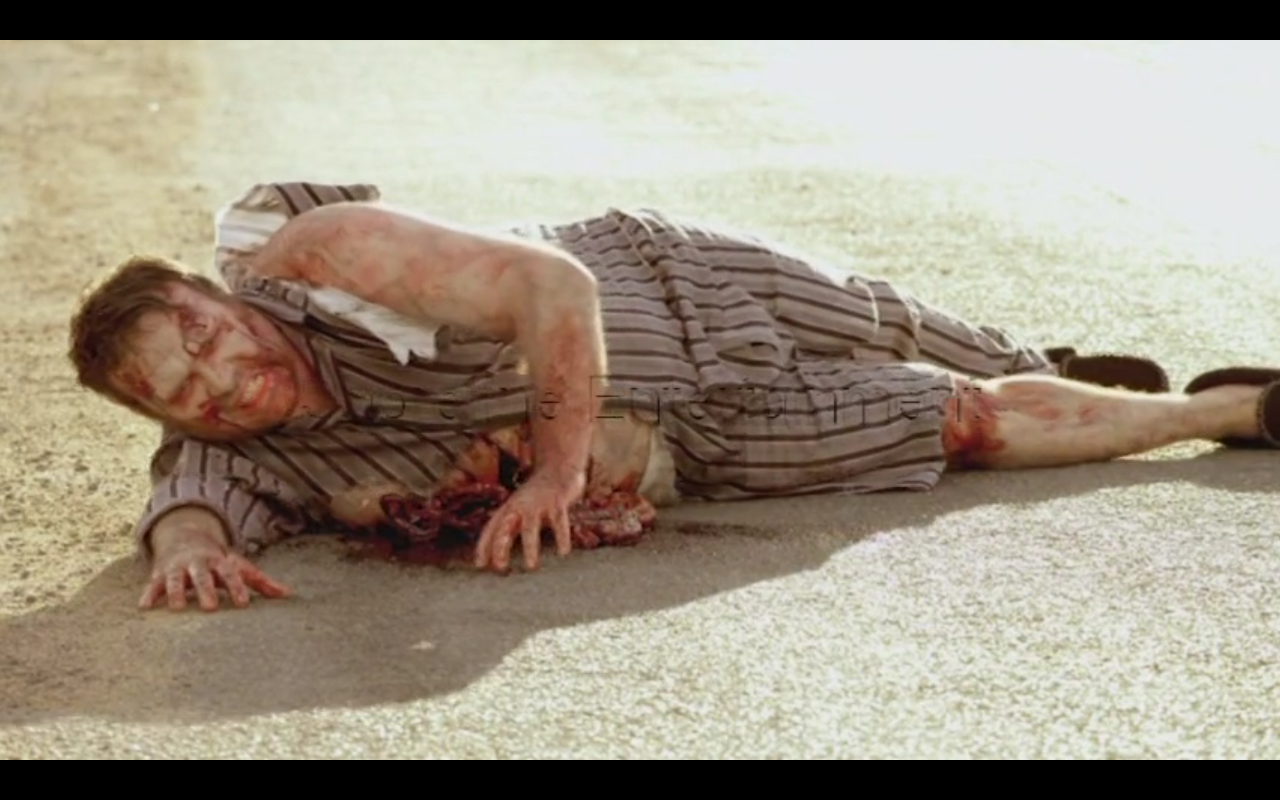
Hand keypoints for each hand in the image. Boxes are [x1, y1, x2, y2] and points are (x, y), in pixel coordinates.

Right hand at [140, 522, 290, 611]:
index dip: (237, 588)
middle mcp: (198, 563)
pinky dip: (148, 594)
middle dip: (206, 590)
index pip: (230, 575)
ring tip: (177, 608)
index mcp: (220, 562)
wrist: (185, 535)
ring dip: (176, 592)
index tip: (242, 604)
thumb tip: (288, 595)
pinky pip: (153, 585)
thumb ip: (260, 581)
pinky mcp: (160, 574)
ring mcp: (177, 568)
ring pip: (175, 580)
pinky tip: (144, 607)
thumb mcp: (238, 565)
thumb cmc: (217, 559)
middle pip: (202, 577)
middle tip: (211, 608)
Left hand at [474, 469, 584, 572]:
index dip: (484, 545)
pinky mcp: (558, 502)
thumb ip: (511, 527)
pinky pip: (559, 522)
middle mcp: (521, 505)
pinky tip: (563, 552)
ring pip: (531, 527)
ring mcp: (539, 504)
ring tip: (531, 566)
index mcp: (509, 507)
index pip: (492, 527)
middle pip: (505, 526)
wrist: (559, 465)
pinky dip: (561, 537)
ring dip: (529, 547)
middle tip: (500, 568)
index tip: (479, 565)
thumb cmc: (538, 495)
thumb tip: (500, 554)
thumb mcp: (520, 507)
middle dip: (501, 546)